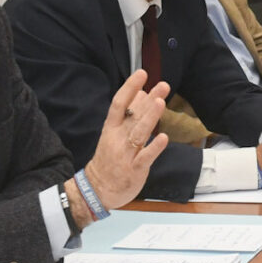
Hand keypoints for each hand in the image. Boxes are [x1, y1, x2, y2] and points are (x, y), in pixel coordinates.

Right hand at [81, 68, 169, 207]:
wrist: (98, 189)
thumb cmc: (110, 158)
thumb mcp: (115, 133)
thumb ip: (129, 114)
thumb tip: (141, 92)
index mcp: (111, 128)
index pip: (119, 103)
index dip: (129, 87)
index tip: (141, 73)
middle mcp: (118, 139)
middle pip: (132, 116)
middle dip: (148, 100)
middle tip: (163, 85)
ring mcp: (126, 154)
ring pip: (139, 133)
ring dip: (150, 118)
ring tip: (161, 102)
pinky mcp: (135, 170)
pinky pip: (145, 157)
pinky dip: (154, 147)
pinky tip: (164, 137)